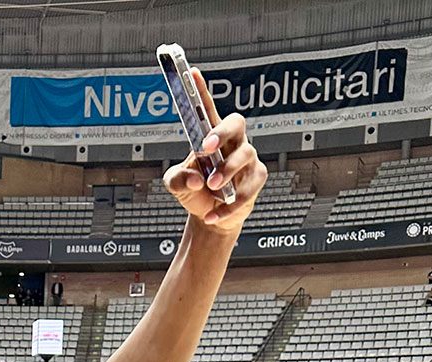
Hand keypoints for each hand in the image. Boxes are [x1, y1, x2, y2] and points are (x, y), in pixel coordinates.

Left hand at [163, 71, 266, 231]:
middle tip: (206, 148)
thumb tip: (195, 178)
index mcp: (212, 136)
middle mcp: (233, 142)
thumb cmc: (195, 192)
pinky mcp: (255, 180)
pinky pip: (248, 189)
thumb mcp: (176, 185)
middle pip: (236, 123)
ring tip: (211, 186)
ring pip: (245, 155)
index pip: (207, 109)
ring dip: (226, 170)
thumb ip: (177, 179)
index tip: (192, 74)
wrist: (209, 217)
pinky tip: (213, 214)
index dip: (201, 91)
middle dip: (222, 132)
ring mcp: (247, 160)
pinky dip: (228, 205)